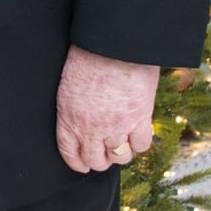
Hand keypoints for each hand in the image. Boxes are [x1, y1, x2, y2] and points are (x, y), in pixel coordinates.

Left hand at [55, 45, 158, 175]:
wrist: (113, 45)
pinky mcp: (139, 120)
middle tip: (106, 153)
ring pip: (119, 157)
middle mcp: (90, 128)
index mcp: (68, 117)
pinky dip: (140, 143)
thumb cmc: (89, 56)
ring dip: (121, 153)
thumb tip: (85, 117)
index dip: (77, 162)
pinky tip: (139, 133)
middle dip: (101, 160)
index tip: (83, 165)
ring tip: (123, 143)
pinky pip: (141, 145)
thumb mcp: (70, 84)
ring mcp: (115, 126)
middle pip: (95, 160)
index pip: (69, 151)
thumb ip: (75, 107)